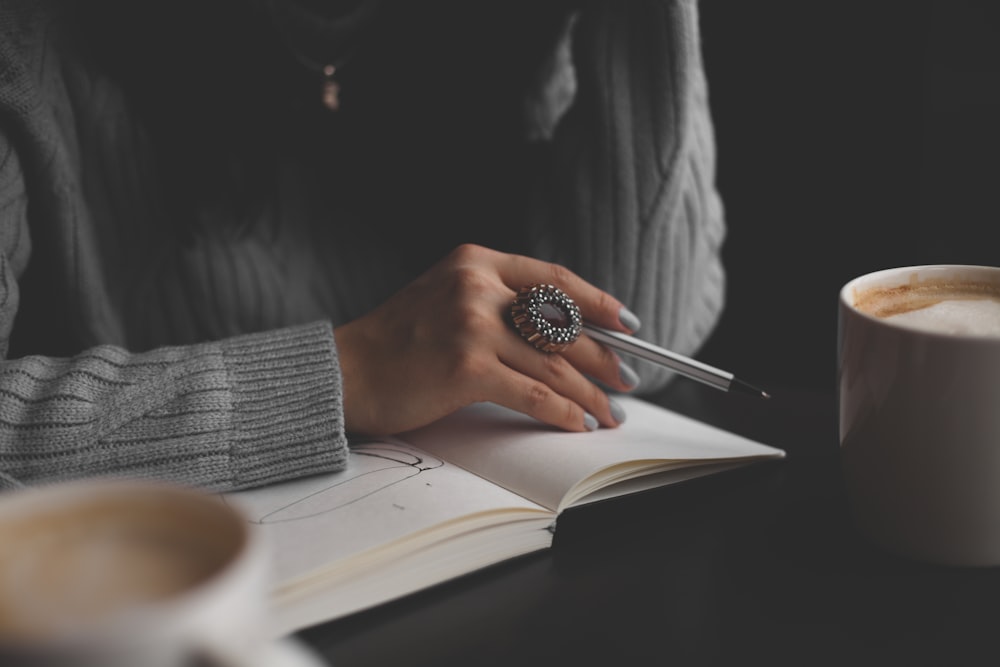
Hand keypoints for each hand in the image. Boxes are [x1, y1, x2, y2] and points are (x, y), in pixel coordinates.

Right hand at [334, 243, 638, 435]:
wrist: (347, 371)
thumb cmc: (398, 342)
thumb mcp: (447, 298)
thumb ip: (497, 304)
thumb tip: (565, 336)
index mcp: (476, 262)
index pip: (554, 279)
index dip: (599, 302)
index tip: (627, 324)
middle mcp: (476, 285)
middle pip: (562, 324)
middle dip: (603, 359)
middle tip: (627, 380)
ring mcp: (471, 324)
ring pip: (553, 364)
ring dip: (590, 394)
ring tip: (609, 413)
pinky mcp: (466, 365)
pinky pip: (533, 392)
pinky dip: (562, 412)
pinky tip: (578, 423)